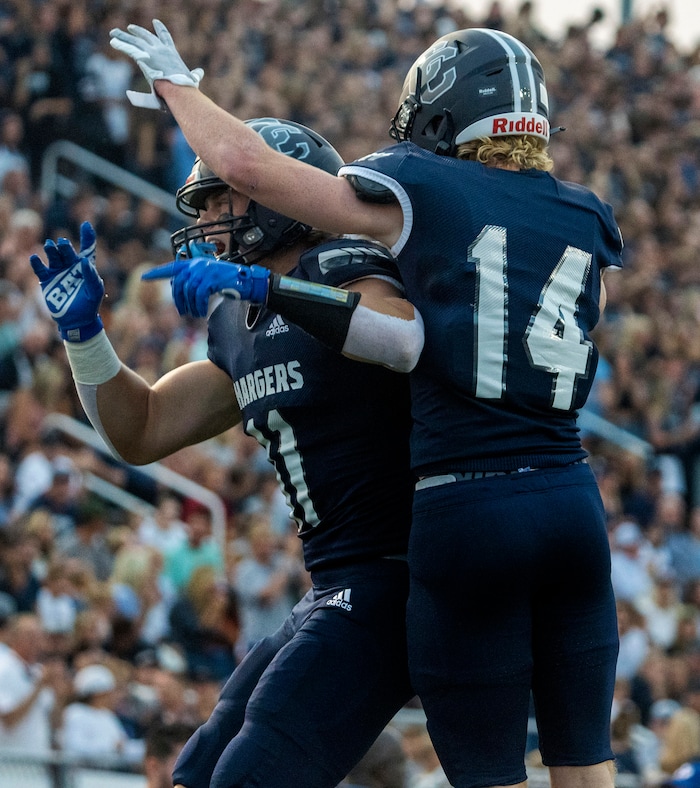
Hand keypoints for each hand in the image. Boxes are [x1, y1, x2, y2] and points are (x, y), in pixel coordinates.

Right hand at [29, 221, 104, 341]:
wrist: (77, 319)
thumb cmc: (90, 304)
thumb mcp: (95, 291)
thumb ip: (92, 276)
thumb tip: (84, 262)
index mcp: (85, 266)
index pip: (87, 249)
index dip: (88, 237)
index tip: (86, 225)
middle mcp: (71, 266)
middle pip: (67, 252)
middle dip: (65, 247)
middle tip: (63, 244)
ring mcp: (58, 272)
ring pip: (54, 257)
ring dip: (51, 250)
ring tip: (51, 245)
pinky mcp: (47, 281)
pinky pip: (40, 269)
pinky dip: (37, 263)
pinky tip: (35, 258)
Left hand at [109, 19, 203, 108]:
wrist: (179, 88)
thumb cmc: (186, 87)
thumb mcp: (192, 79)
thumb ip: (195, 75)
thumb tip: (200, 72)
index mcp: (172, 53)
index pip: (165, 37)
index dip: (160, 29)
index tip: (155, 22)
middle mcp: (161, 50)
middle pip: (146, 36)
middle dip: (138, 31)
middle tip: (130, 28)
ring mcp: (152, 52)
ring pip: (135, 41)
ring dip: (124, 36)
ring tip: (114, 32)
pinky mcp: (144, 58)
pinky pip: (129, 49)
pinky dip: (121, 45)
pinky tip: (113, 41)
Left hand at [142, 258, 270, 317]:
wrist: (247, 282)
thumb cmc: (228, 283)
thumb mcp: (208, 280)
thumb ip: (193, 281)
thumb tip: (177, 289)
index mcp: (195, 263)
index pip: (172, 268)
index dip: (157, 273)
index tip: (144, 277)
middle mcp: (198, 265)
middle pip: (179, 284)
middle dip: (178, 300)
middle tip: (183, 313)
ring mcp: (205, 270)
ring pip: (189, 291)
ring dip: (190, 306)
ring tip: (194, 314)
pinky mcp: (212, 278)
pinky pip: (199, 294)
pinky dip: (199, 305)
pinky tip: (202, 312)